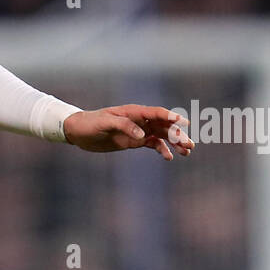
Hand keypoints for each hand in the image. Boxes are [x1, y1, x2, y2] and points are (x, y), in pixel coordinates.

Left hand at [63, 105, 192, 160]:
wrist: (79, 132)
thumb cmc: (90, 123)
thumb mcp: (105, 123)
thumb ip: (124, 126)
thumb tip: (142, 135)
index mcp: (134, 112)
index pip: (157, 113)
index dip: (171, 117)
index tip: (184, 122)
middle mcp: (140, 120)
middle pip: (164, 126)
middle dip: (178, 134)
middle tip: (190, 145)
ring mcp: (139, 130)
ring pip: (162, 135)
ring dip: (175, 142)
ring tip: (187, 152)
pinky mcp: (134, 141)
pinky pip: (153, 144)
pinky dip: (162, 150)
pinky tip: (169, 157)